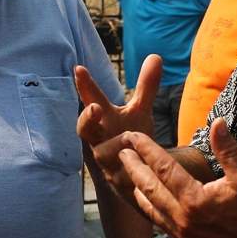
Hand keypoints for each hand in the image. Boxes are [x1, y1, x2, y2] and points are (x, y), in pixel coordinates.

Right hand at [76, 56, 159, 200]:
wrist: (134, 175)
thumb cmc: (131, 137)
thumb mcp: (139, 111)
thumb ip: (146, 87)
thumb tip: (156, 56)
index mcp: (103, 119)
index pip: (90, 100)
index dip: (85, 86)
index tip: (80, 69)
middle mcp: (98, 139)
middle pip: (85, 130)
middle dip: (87, 119)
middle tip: (94, 108)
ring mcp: (105, 161)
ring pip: (103, 154)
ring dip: (117, 146)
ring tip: (130, 138)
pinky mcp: (115, 181)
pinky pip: (120, 176)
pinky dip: (129, 171)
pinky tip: (141, 166)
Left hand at [118, 118, 236, 237]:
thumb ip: (227, 149)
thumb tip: (216, 122)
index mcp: (195, 200)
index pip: (163, 169)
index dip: (146, 150)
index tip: (133, 137)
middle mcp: (183, 219)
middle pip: (148, 188)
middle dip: (133, 168)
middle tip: (120, 151)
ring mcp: (182, 235)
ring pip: (150, 209)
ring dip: (136, 189)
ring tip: (127, 174)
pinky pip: (159, 224)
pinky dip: (149, 209)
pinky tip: (146, 200)